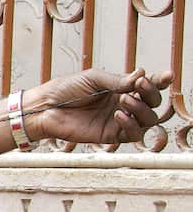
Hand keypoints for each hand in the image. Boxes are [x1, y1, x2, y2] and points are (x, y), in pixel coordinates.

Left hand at [24, 68, 170, 145]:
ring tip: (124, 99)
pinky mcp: (110, 136)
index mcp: (120, 88)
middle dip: (150, 93)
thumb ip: (117, 80)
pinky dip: (131, 124)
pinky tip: (119, 114)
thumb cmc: (65, 90)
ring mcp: (118, 121)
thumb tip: (142, 75)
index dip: (160, 81)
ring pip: (147, 119)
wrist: (45, 108)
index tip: (167, 75)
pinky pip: (132, 134)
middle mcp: (123, 104)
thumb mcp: (93, 78)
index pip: (147, 86)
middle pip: (152, 103)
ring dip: (141, 108)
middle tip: (138, 86)